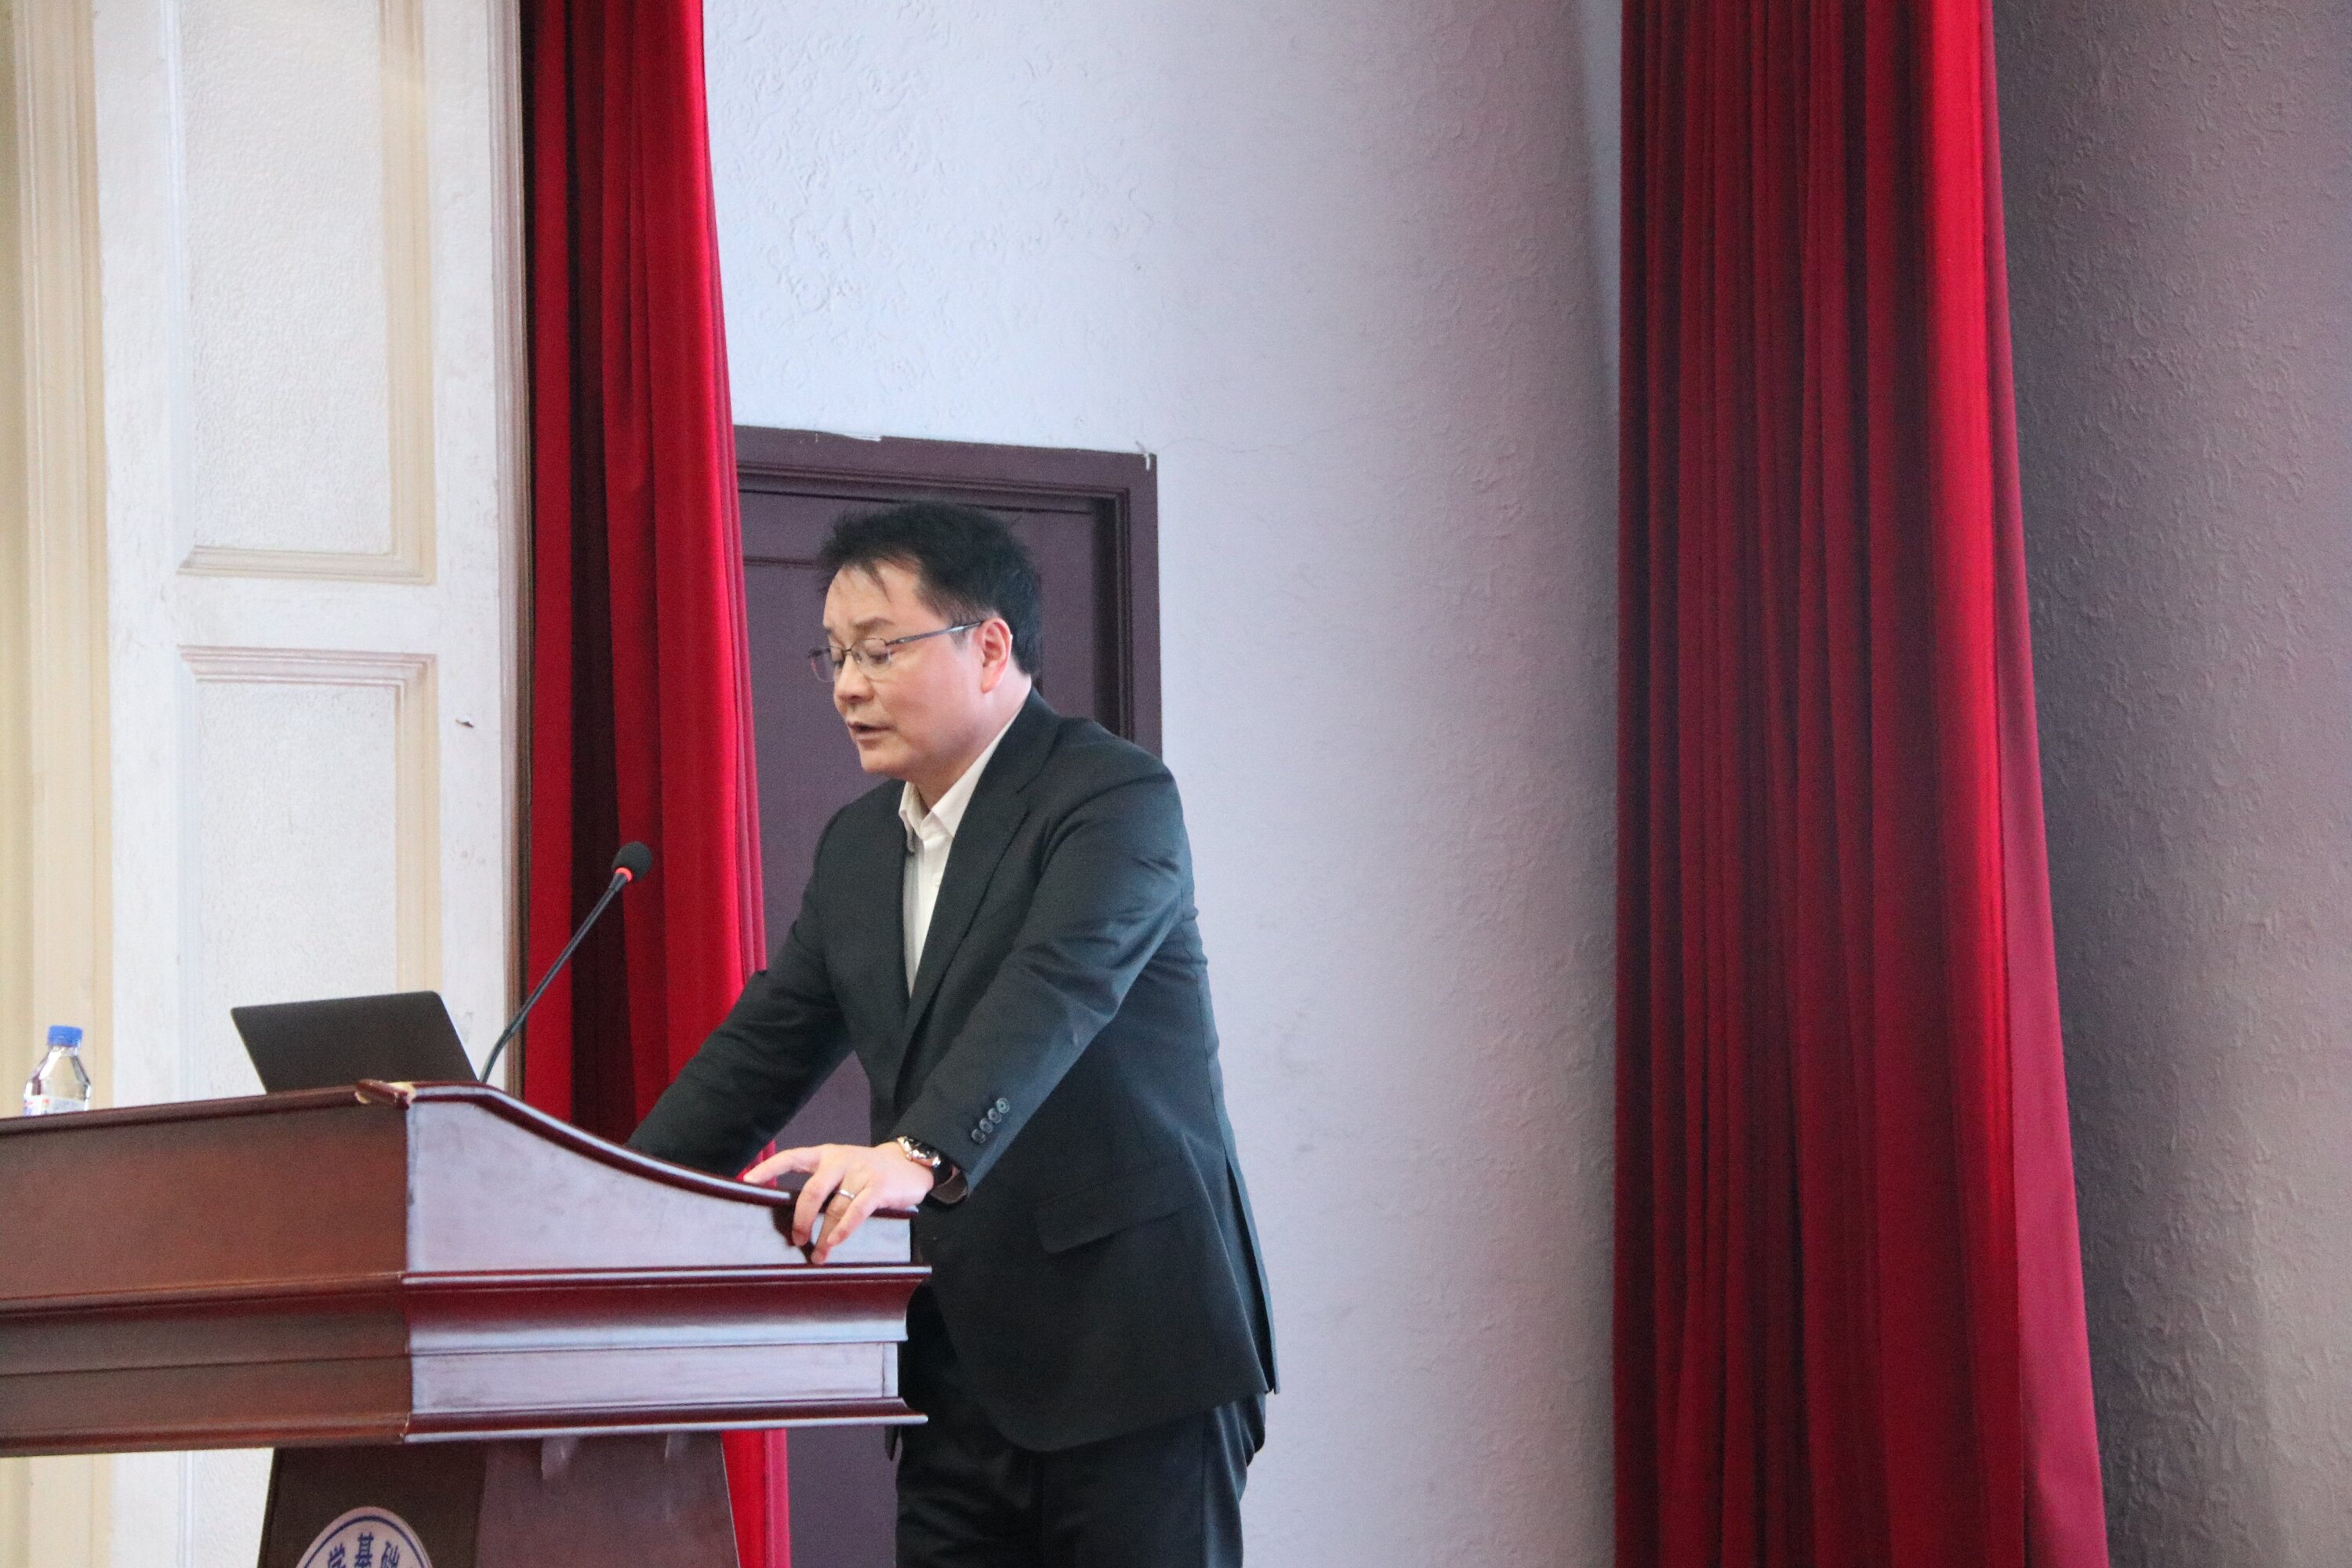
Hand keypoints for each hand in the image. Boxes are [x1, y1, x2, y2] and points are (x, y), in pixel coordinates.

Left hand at [743, 1141, 935, 1263]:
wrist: (910, 1162)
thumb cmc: (869, 1172)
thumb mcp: (843, 1168)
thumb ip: (823, 1185)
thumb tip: (797, 1219)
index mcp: (825, 1155)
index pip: (791, 1157)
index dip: (769, 1168)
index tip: (747, 1180)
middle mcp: (840, 1160)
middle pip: (812, 1190)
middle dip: (802, 1219)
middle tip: (797, 1240)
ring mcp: (860, 1172)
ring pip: (834, 1207)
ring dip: (824, 1236)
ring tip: (818, 1256)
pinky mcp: (878, 1187)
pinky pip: (856, 1211)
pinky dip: (843, 1229)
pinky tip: (834, 1243)